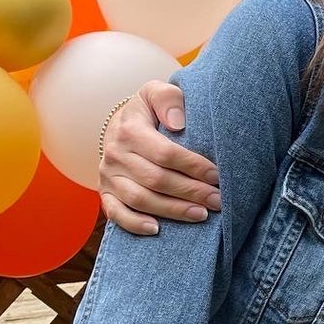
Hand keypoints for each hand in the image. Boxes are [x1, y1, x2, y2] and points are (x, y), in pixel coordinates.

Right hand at [99, 81, 220, 233]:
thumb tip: (178, 123)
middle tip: (218, 200)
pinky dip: (134, 224)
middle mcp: (115, 154)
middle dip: (191, 192)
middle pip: (156, 180)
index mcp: (129, 130)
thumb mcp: (157, 93)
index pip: (166, 153)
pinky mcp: (105, 192)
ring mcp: (108, 176)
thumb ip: (169, 99)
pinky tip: (157, 230)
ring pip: (140, 199)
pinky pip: (115, 213)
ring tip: (201, 215)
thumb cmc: (148, 110)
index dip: (193, 167)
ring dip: (172, 210)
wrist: (120, 124)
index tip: (217, 176)